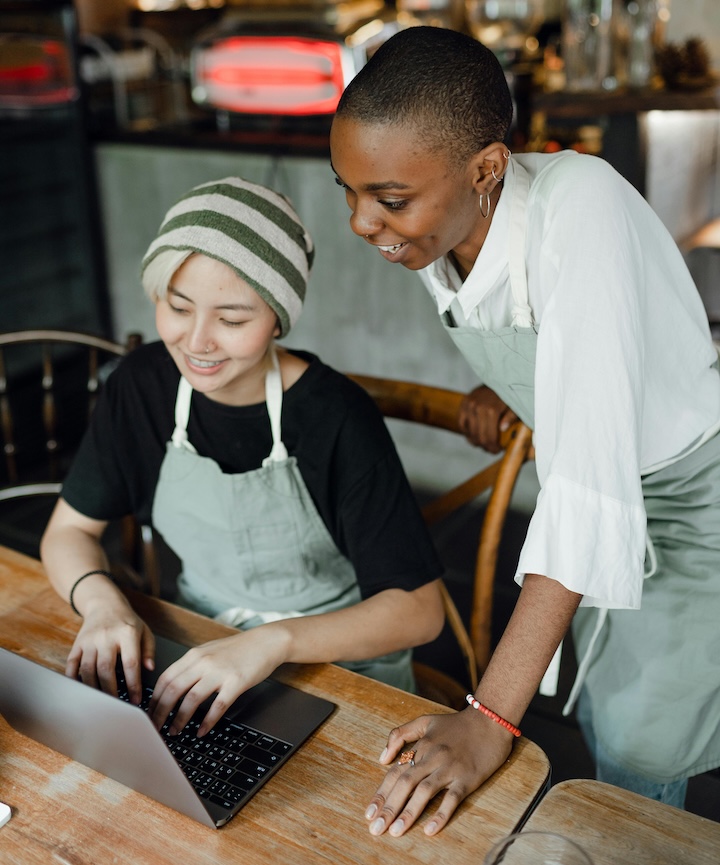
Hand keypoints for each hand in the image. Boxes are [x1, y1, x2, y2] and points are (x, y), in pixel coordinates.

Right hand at [66, 602, 154, 704]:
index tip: (136, 700)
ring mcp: (89, 640)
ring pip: (88, 669)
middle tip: (117, 706)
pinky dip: (75, 680)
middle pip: (106, 669)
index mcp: (127, 633)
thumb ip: (148, 651)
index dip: (133, 684)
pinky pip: (72, 664)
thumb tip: (149, 670)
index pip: (130, 663)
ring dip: (94, 689)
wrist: (105, 604)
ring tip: (102, 702)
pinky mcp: (77, 644)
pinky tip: (82, 691)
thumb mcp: (144, 631)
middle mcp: (106, 636)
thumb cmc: (127, 622)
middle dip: (111, 691)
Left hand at [148, 626, 286, 735]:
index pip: (165, 678)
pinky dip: (207, 721)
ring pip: (191, 699)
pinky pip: (218, 706)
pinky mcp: (236, 682)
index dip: (154, 699)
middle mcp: (203, 662)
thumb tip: (172, 687)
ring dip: (180, 719)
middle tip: (155, 728)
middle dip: (160, 712)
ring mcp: (219, 672)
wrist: (266, 641)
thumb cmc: (239, 648)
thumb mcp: (209, 651)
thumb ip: (191, 666)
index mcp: (194, 655)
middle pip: (173, 690)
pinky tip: (202, 731)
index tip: (149, 714)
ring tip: (175, 731)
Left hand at [365, 709, 513, 836]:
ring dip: (409, 812)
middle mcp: (432, 757)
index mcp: (421, 746)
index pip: (395, 773)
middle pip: (405, 783)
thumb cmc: (457, 724)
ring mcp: (450, 768)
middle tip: (376, 829)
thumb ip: (401, 734)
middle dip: (389, 807)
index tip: (369, 813)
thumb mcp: (425, 721)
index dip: (381, 794)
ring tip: (395, 831)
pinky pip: (452, 798)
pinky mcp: (468, 778)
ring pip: (425, 791)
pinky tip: (430, 829)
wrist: (489, 720)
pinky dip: (441, 814)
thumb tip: (383, 758)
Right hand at [459, 386, 517, 452]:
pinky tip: (474, 436)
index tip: (497, 451)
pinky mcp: (464, 403)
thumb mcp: (515, 406)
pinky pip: (461, 424)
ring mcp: (469, 405)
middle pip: (478, 437)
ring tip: (483, 444)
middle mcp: (478, 407)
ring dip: (476, 441)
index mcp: (491, 410)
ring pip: (469, 432)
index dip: (492, 448)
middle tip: (491, 449)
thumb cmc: (510, 395)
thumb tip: (502, 429)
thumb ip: (511, 417)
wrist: (499, 378)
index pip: (489, 437)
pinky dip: (467, 432)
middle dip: (485, 446)